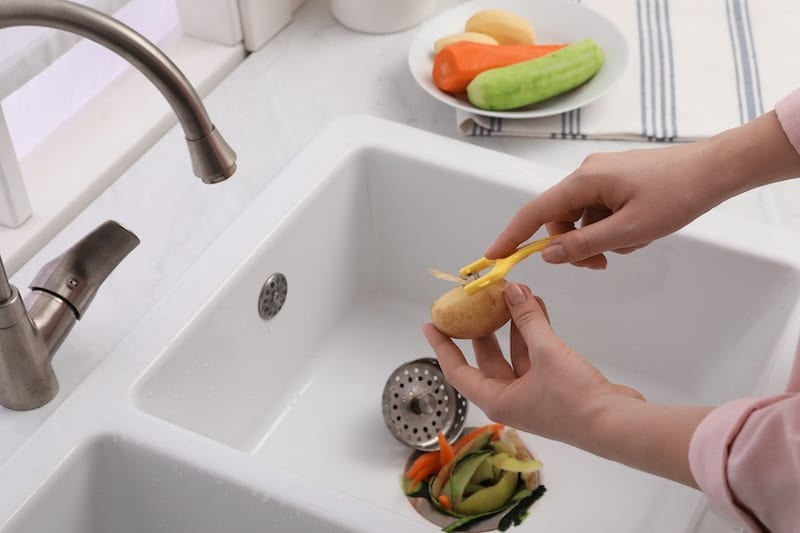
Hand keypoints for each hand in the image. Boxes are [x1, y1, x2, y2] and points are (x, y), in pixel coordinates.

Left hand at [423, 282, 643, 447]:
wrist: (617, 423)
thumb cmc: (573, 398)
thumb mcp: (546, 352)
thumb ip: (527, 319)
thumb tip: (512, 291)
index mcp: (496, 399)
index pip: (457, 370)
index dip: (442, 347)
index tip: (429, 326)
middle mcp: (511, 398)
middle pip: (487, 360)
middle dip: (481, 329)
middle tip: (473, 304)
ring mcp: (534, 393)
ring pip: (516, 353)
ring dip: (514, 325)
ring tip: (511, 295)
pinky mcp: (556, 386)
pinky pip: (538, 354)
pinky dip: (536, 332)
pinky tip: (538, 308)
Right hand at [485, 111, 799, 268]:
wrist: (714, 170)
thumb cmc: (675, 196)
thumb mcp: (628, 230)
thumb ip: (583, 244)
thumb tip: (546, 254)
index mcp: (583, 182)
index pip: (534, 212)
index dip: (511, 236)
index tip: (492, 257)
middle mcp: (586, 176)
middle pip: (559, 219)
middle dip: (573, 246)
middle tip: (600, 264)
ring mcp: (602, 178)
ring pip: (581, 220)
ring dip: (598, 239)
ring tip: (631, 243)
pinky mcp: (616, 182)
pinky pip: (599, 212)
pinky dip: (612, 228)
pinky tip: (639, 232)